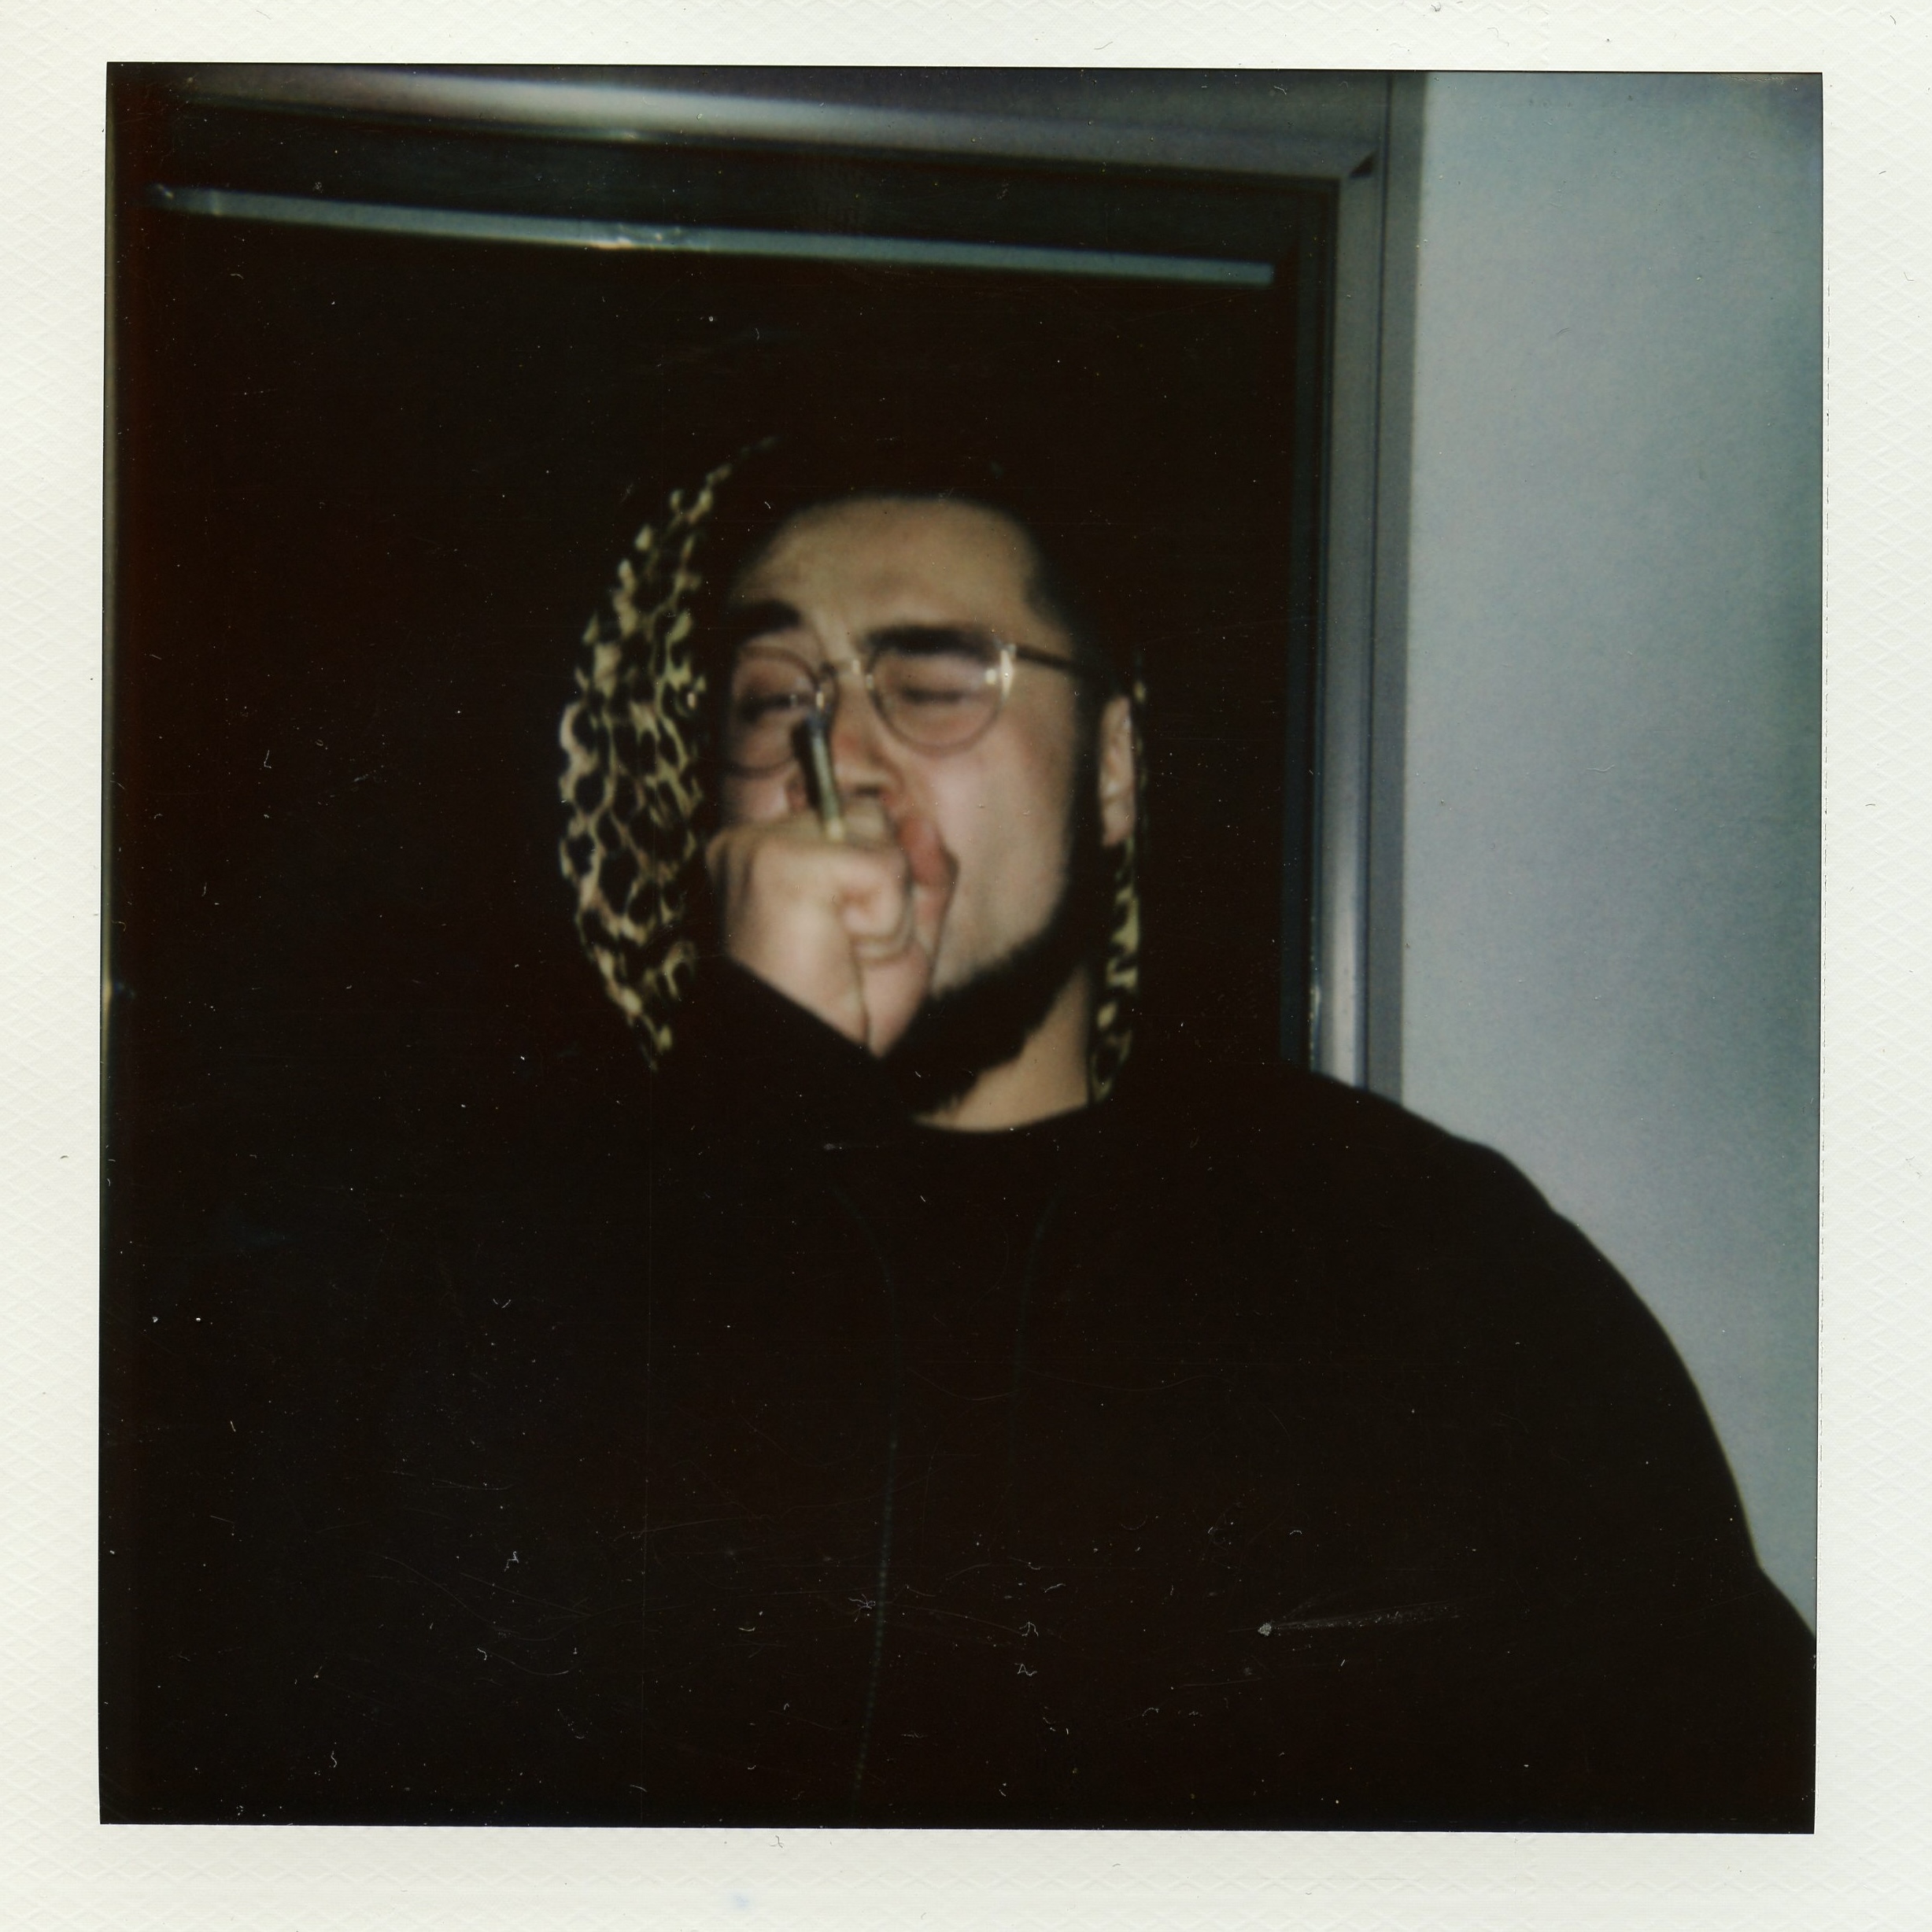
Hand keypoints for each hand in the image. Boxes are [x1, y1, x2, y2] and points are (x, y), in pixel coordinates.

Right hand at [705, 797, 956, 1053]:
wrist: (811, 1061)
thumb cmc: (846, 1006)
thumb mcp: (904, 930)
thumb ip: (923, 871)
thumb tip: (919, 821)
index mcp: (772, 849)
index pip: (862, 813)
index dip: (884, 873)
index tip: (846, 935)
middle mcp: (756, 838)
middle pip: (875, 817)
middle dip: (887, 893)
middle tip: (844, 950)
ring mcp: (761, 844)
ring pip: (882, 837)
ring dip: (887, 912)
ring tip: (842, 951)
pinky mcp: (777, 861)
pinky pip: (883, 868)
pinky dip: (883, 923)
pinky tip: (840, 951)